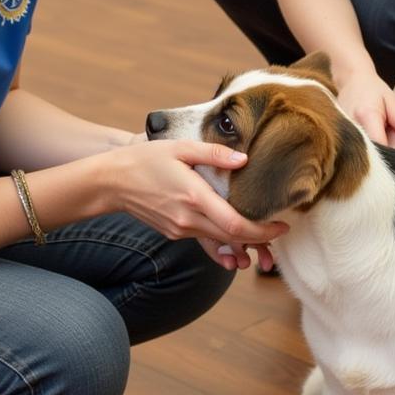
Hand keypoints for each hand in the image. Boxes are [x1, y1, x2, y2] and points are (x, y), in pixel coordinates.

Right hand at [106, 140, 286, 267]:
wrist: (112, 182)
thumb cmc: (145, 160)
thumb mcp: (180, 147)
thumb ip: (214, 153)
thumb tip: (243, 159)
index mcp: (194, 198)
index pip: (236, 225)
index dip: (264, 231)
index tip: (283, 225)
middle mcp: (188, 220)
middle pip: (233, 238)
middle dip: (261, 238)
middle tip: (281, 230)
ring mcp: (181, 230)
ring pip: (221, 242)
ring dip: (244, 242)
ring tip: (264, 236)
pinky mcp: (175, 233)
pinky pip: (206, 241)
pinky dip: (224, 243)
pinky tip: (237, 246)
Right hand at [338, 68, 394, 148]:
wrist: (350, 80)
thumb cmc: (374, 90)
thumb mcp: (393, 102)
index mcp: (367, 115)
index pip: (381, 145)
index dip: (392, 155)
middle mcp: (350, 125)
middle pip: (369, 153)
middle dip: (382, 159)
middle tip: (392, 156)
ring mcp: (340, 131)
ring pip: (359, 153)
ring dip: (371, 156)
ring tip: (381, 150)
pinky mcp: (337, 135)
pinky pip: (353, 150)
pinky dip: (363, 152)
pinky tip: (369, 148)